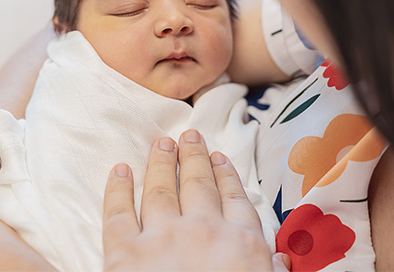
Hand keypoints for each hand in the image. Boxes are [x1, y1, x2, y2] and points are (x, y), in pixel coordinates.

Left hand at [102, 130, 289, 270]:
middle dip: (193, 157)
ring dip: (160, 163)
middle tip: (188, 135)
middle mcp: (204, 230)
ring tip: (160, 143)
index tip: (219, 156)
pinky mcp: (124, 251)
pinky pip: (118, 211)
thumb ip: (267, 271)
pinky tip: (119, 170)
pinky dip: (117, 187)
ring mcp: (162, 237)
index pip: (235, 200)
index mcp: (243, 244)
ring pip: (161, 189)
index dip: (225, 175)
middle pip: (198, 185)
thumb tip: (275, 260)